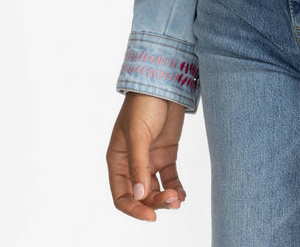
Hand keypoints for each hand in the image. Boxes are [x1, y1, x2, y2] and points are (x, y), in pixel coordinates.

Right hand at [106, 92, 186, 219]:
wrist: (164, 83)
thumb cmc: (143, 104)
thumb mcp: (138, 135)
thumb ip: (138, 165)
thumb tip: (139, 196)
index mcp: (117, 160)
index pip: (121, 195)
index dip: (134, 209)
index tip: (151, 217)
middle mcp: (132, 163)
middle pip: (141, 195)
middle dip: (155, 202)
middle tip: (171, 201)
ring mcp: (150, 160)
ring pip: (156, 189)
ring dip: (166, 198)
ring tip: (178, 199)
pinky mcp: (166, 154)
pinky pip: (170, 178)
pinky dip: (175, 188)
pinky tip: (182, 194)